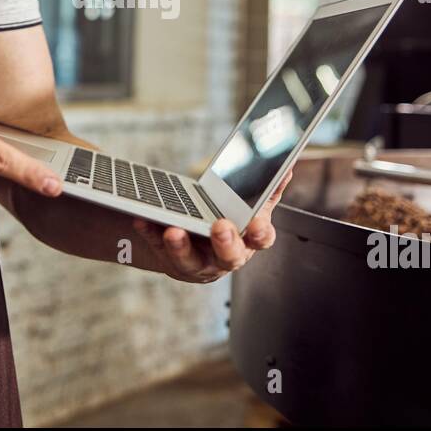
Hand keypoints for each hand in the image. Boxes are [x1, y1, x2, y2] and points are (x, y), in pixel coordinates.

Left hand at [131, 166, 293, 282]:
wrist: (201, 246)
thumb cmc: (231, 225)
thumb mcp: (252, 208)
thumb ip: (268, 189)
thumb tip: (287, 166)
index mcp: (249, 241)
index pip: (261, 240)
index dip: (261, 234)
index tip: (258, 225)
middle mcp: (226, 257)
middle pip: (229, 256)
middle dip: (225, 242)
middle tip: (219, 226)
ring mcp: (199, 264)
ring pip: (190, 261)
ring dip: (181, 247)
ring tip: (173, 230)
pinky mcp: (173, 262)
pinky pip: (159, 250)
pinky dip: (151, 236)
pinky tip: (142, 220)